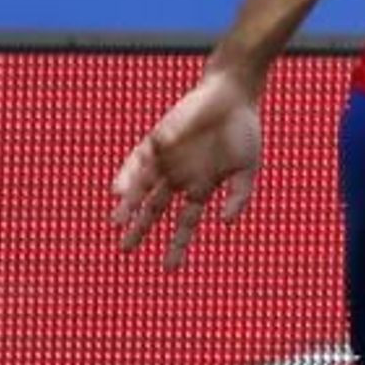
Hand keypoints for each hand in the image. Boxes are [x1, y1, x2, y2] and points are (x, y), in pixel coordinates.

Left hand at [110, 69, 264, 267]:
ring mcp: (166, 158)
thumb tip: (226, 223)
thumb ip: (239, 196)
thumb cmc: (243, 130)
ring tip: (117, 223)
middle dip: (140, 229)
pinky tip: (121, 191)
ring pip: (142, 187)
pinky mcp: (157, 139)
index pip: (185, 222)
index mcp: (201, 186)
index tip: (169, 269)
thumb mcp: (248, 169)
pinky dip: (129, 176)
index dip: (177, 245)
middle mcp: (179, 175)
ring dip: (129, 205)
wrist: (233, 95)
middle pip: (155, 208)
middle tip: (124, 249)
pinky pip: (138, 161)